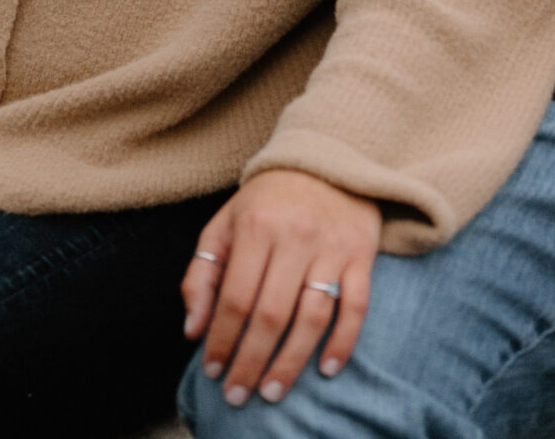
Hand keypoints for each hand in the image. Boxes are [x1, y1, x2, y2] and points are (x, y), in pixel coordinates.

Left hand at [182, 168, 380, 406]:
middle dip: (251, 362)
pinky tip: (326, 369)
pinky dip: (343, 342)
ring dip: (291, 362)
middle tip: (238, 396)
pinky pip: (357, 305)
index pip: (235, 298)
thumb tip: (193, 330)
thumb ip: (202, 274)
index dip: (222, 340)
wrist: (326, 158)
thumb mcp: (225, 223)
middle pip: (271, 314)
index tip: (212, 372)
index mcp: (256, 225)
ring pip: (312, 316)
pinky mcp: (361, 253)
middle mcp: (295, 235)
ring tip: (273, 392)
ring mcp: (331, 246)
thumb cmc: (268, 199)